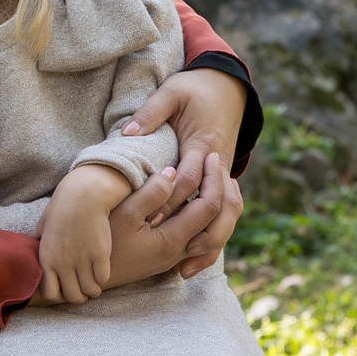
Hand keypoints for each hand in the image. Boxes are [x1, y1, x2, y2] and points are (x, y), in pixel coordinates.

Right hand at [29, 153, 224, 299]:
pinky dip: (203, 215)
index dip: (213, 178)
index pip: (208, 207)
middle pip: (217, 221)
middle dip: (223, 189)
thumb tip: (173, 172)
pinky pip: (196, 235)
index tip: (210, 154)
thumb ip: (150, 194)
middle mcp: (178, 253)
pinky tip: (196, 198)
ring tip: (214, 177)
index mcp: (171, 241)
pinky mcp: (164, 257)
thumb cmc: (100, 243)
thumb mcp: (122, 215)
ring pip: (209, 230)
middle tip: (218, 162)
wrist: (85, 277)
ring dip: (215, 202)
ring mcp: (172, 257)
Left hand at [36, 165, 132, 304]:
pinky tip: (101, 271)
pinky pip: (103, 279)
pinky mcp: (100, 254)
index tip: (66, 288)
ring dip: (94, 289)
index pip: (50, 293)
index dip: (60, 295)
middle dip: (80, 296)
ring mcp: (82, 259)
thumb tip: (32, 248)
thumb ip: (38, 241)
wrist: (84, 195)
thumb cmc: (63, 207)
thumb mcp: (44, 225)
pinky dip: (103, 278)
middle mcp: (63, 262)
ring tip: (95, 283)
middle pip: (73, 297)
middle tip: (84, 289)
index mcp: (47, 258)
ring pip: (90, 290)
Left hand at [120, 67, 245, 275]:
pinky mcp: (224, 181)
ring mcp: (225, 175)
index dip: (168, 201)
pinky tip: (196, 260)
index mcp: (202, 144)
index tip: (147, 222)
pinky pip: (226, 215)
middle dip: (197, 233)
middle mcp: (218, 164)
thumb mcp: (173, 92)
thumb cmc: (195, 89)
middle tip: (172, 256)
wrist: (227, 86)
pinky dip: (215, 238)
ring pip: (227, 215)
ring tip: (185, 269)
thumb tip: (129, 133)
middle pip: (215, 206)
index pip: (187, 179)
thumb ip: (151, 112)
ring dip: (210, 243)